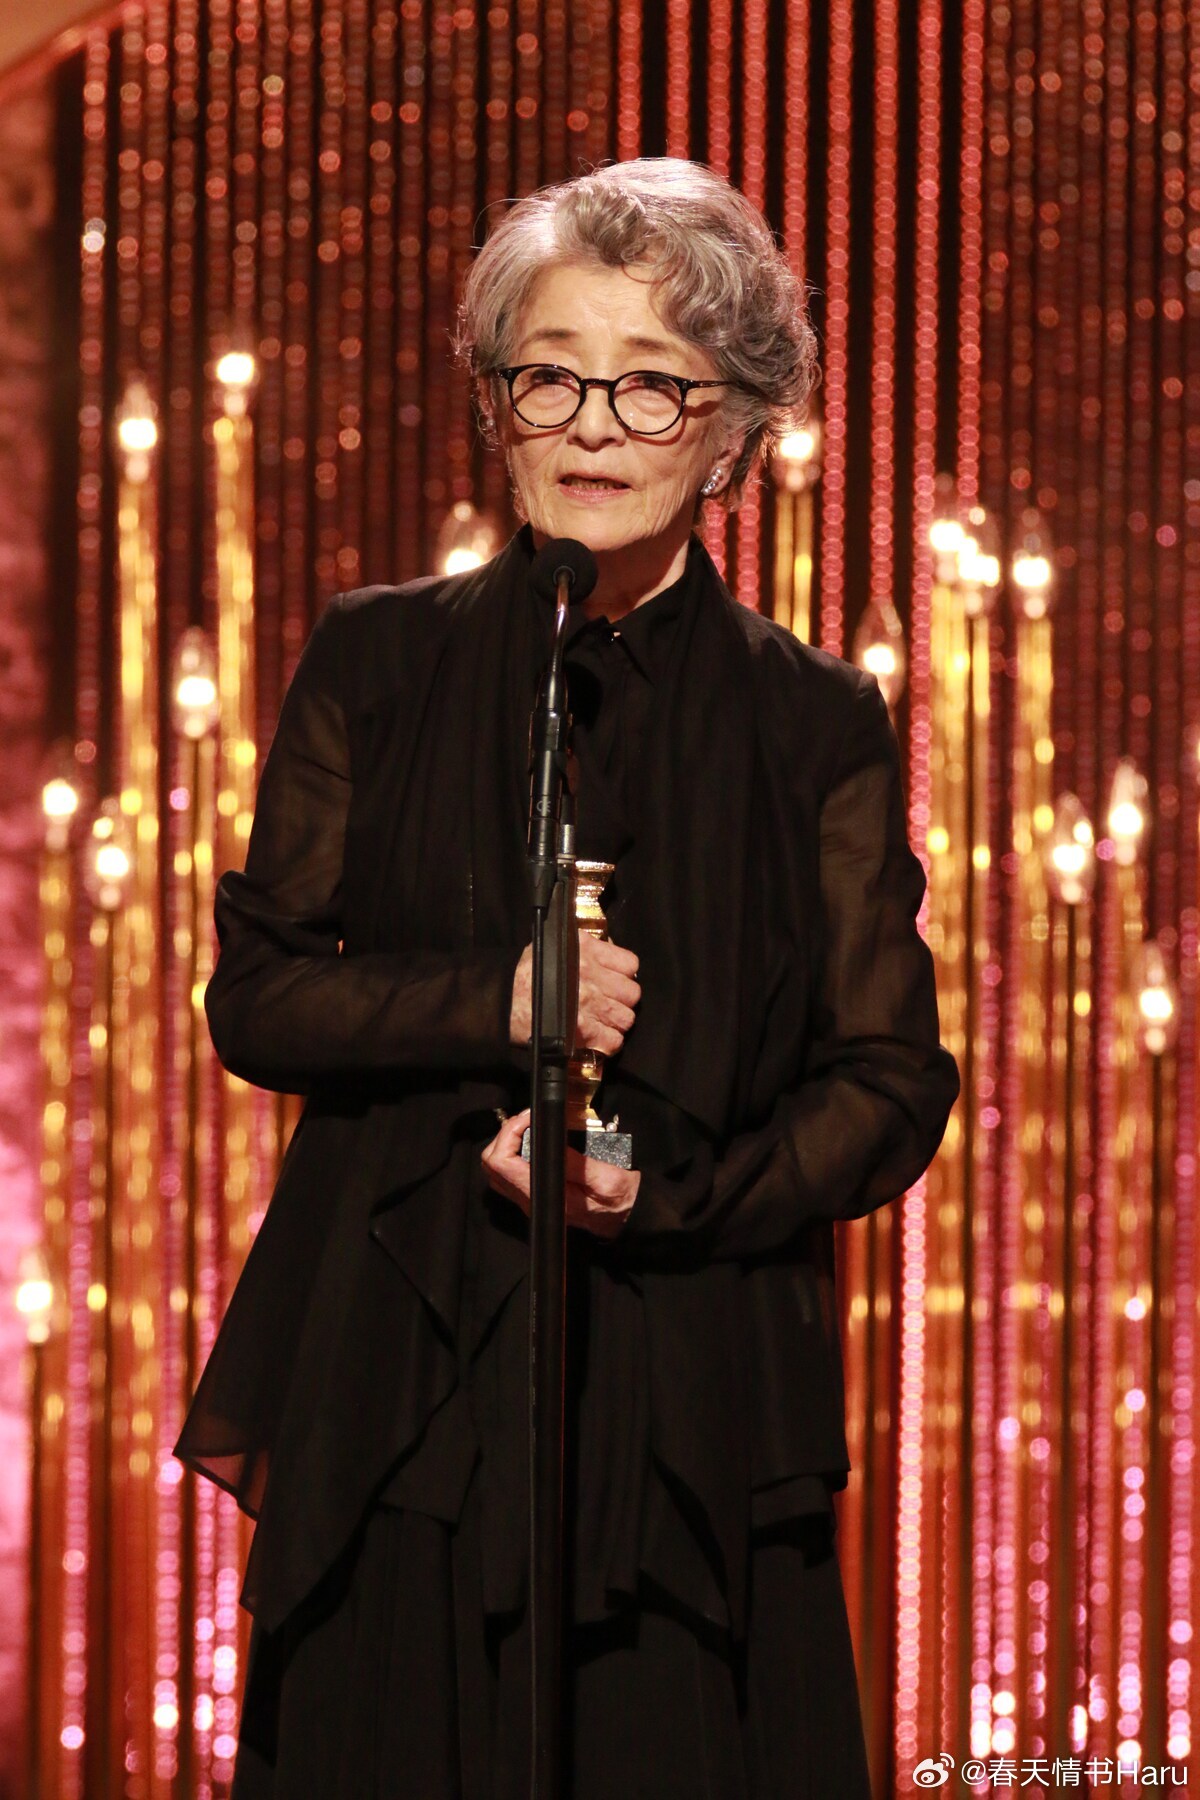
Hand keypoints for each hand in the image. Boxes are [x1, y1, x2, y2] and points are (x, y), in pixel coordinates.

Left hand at [481, 1108, 640, 1239]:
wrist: (627, 1218)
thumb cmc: (620, 1199)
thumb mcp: (606, 1178)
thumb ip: (574, 1163)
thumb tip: (548, 1141)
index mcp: (546, 1197)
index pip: (502, 1163)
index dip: (509, 1133)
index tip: (530, 1117)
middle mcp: (531, 1201)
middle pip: (491, 1165)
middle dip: (504, 1134)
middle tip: (529, 1119)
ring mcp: (529, 1200)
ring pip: (495, 1170)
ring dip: (506, 1143)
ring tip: (529, 1126)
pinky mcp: (534, 1196)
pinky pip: (508, 1173)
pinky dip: (512, 1151)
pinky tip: (532, 1140)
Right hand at [509, 933, 640, 1054]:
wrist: (503, 1000)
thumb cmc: (526, 972)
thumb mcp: (553, 944)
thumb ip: (583, 946)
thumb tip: (606, 948)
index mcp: (588, 951)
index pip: (631, 964)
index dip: (625, 974)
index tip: (616, 980)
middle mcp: (593, 977)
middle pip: (632, 994)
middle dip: (622, 1000)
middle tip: (610, 1003)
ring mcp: (589, 1005)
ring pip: (626, 1018)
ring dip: (617, 1022)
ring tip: (604, 1021)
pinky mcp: (583, 1031)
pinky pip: (613, 1040)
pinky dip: (609, 1042)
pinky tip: (598, 1038)